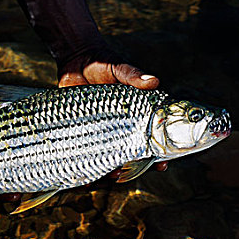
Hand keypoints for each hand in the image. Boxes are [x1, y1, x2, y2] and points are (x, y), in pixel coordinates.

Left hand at [58, 48, 166, 176]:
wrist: (76, 60)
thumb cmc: (103, 62)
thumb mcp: (119, 69)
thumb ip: (134, 76)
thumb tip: (154, 81)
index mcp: (139, 111)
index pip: (156, 135)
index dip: (161, 152)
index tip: (162, 163)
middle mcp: (124, 123)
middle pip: (136, 151)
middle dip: (137, 166)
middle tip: (132, 173)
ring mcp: (105, 128)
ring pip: (114, 155)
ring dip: (115, 168)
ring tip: (113, 174)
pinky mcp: (86, 129)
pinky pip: (90, 151)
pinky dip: (90, 165)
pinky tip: (88, 178)